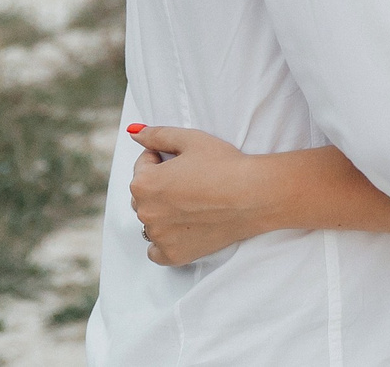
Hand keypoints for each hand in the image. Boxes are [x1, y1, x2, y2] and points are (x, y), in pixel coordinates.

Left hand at [129, 124, 267, 265]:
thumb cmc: (225, 165)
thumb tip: (135, 133)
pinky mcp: (174, 254)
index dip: (163, 158)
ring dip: (163, 212)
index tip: (185, 162)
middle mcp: (146, 212)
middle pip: (144, 195)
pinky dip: (164, 242)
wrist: (254, 195)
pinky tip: (182, 229)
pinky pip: (156, 251)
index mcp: (144, 183)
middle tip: (190, 182)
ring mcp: (159, 236)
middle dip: (160, 186)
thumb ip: (157, 135)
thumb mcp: (191, 139)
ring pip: (151, 221)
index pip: (142, 165)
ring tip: (193, 203)